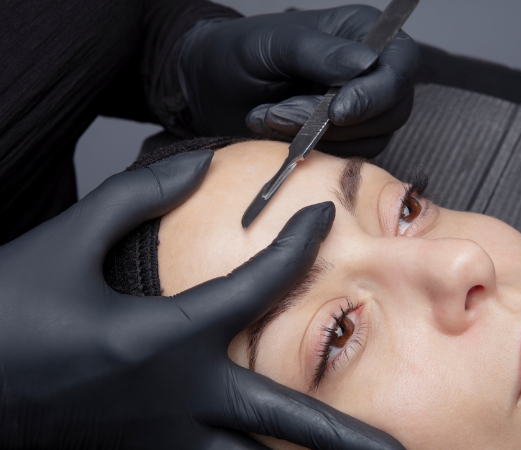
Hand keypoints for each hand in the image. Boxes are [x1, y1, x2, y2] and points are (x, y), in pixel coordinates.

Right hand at [0, 151, 403, 448]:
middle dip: (346, 436)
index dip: (296, 245)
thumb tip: (196, 168)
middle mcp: (177, 395)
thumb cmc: (10, 308)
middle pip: (283, 420)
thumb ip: (138, 197)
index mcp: (163, 335)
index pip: (256, 286)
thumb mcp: (70, 239)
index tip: (322, 218)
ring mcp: (161, 436)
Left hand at [178, 5, 419, 157]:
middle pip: (391, 109)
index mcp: (360, 33)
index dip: (377, 92)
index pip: (400, 64)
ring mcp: (357, 109)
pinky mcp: (341, 139)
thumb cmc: (238, 54)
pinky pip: (347, 156)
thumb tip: (366, 63)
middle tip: (281, 113)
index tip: (338, 111)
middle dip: (335, 121)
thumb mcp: (275, 45)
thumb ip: (319, 54)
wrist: (210, 88)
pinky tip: (277, 133)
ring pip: (370, 138)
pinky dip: (313, 152)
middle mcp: (367, 72)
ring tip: (269, 118)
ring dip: (318, 137)